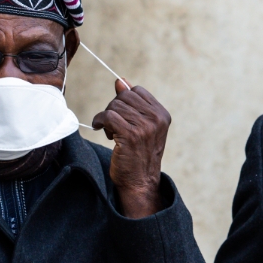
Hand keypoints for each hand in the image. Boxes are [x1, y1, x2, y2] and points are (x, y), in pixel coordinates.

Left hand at [92, 79, 170, 218]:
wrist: (140, 182)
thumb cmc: (139, 154)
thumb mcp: (141, 126)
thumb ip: (132, 104)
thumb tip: (120, 80)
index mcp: (162, 114)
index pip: (137, 91)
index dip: (124, 101)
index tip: (122, 116)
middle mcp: (156, 119)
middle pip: (124, 96)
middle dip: (114, 108)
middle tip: (114, 125)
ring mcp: (144, 127)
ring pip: (115, 106)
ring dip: (107, 118)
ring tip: (111, 132)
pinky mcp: (130, 135)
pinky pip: (108, 116)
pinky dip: (100, 121)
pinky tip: (101, 129)